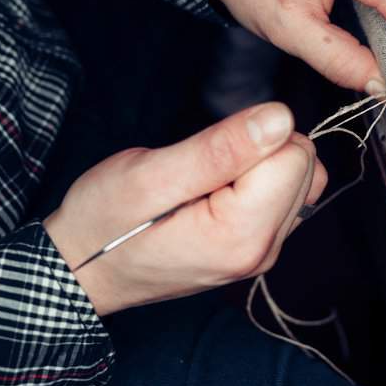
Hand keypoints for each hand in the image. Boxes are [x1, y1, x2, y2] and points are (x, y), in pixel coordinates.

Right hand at [43, 102, 326, 315]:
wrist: (83, 268)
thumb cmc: (105, 220)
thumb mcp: (151, 175)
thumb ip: (221, 147)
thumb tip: (282, 118)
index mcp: (242, 236)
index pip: (294, 155)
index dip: (250, 138)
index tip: (205, 156)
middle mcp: (264, 250)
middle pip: (302, 166)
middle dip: (257, 151)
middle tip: (201, 169)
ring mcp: (265, 251)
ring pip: (299, 178)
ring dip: (259, 165)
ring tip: (206, 179)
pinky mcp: (260, 245)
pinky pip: (286, 195)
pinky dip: (259, 181)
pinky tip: (219, 188)